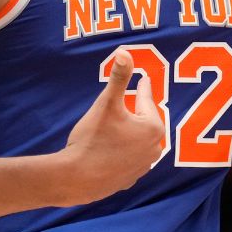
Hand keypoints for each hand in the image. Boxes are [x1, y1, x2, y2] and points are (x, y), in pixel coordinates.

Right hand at [58, 47, 165, 205]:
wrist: (76, 178)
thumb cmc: (93, 138)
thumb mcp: (106, 103)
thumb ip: (119, 78)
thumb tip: (125, 52)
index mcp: (153, 128)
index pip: (147, 100)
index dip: (142, 87)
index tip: (144, 79)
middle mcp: (154, 149)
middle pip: (145, 122)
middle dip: (139, 111)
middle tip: (133, 100)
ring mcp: (143, 167)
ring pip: (139, 141)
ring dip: (133, 133)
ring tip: (123, 125)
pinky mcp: (130, 180)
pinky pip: (130, 158)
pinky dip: (125, 151)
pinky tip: (116, 149)